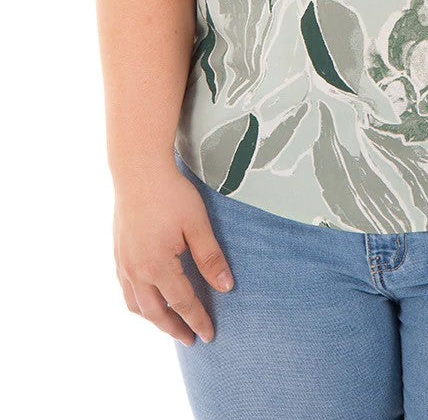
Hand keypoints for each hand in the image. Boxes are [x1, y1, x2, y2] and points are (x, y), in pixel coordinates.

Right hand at [112, 164, 234, 346]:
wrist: (138, 171)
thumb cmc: (171, 194)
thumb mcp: (197, 224)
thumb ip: (210, 258)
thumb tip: (226, 287)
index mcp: (158, 267)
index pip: (182, 303)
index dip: (198, 320)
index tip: (209, 335)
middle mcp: (137, 271)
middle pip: (156, 313)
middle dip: (174, 328)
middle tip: (191, 340)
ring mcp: (124, 263)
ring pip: (136, 305)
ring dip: (154, 318)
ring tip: (170, 323)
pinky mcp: (118, 253)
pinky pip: (126, 290)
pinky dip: (139, 302)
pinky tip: (148, 298)